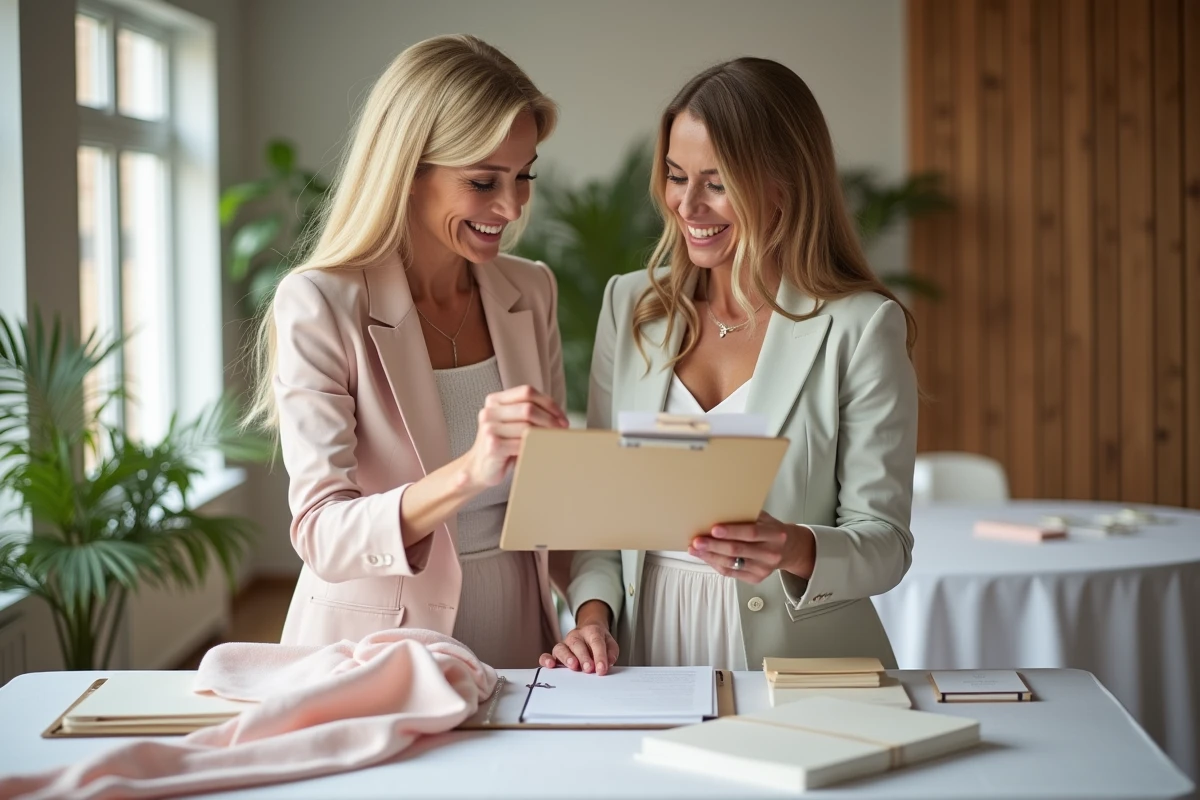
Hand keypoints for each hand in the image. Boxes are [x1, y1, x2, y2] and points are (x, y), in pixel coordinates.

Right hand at [462, 385, 566, 489]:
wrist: (481, 468)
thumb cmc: (504, 445)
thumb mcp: (513, 423)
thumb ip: (529, 413)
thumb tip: (559, 416)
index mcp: (495, 400)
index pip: (527, 392)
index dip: (549, 403)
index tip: (562, 417)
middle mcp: (489, 412)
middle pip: (528, 408)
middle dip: (550, 419)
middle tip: (562, 430)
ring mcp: (489, 428)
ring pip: (527, 426)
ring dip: (545, 433)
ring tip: (554, 440)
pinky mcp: (492, 446)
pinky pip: (522, 443)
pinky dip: (536, 446)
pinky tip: (542, 449)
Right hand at [539, 600, 618, 674]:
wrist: (589, 632)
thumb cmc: (599, 642)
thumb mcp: (610, 644)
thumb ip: (611, 653)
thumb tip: (608, 662)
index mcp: (592, 631)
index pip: (596, 642)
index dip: (599, 656)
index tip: (602, 669)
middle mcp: (576, 636)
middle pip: (577, 644)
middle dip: (583, 657)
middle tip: (589, 669)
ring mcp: (565, 644)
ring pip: (562, 648)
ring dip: (567, 658)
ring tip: (573, 666)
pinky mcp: (556, 653)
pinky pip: (547, 654)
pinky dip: (546, 659)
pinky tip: (550, 665)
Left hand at [687, 511, 815, 583]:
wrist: (788, 550)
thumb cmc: (770, 529)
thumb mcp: (764, 519)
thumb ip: (746, 516)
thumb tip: (718, 509)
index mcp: (774, 534)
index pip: (751, 533)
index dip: (732, 531)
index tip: (713, 529)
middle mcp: (770, 553)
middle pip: (738, 550)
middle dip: (714, 545)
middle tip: (697, 540)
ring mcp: (763, 568)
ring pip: (732, 563)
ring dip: (710, 556)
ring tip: (694, 549)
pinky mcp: (756, 578)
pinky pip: (731, 572)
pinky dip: (715, 564)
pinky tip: (704, 556)